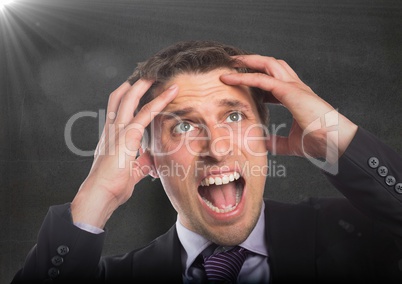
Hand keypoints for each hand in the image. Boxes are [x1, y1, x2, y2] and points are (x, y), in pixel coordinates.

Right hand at [71, 80, 177, 227]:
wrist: (100, 195)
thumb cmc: (113, 186)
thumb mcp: (131, 171)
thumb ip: (141, 162)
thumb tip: (151, 161)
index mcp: (111, 136)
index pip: (118, 109)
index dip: (128, 96)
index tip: (139, 87)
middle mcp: (112, 129)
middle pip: (120, 97)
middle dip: (134, 83)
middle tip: (148, 72)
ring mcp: (117, 131)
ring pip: (129, 99)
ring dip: (144, 84)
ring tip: (158, 73)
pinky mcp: (127, 137)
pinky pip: (144, 114)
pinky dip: (159, 101)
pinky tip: (171, 93)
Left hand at [220, 55, 357, 162]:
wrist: (335, 143)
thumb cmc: (319, 142)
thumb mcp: (290, 143)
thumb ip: (276, 142)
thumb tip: (263, 144)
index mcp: (296, 96)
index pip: (274, 80)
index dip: (257, 79)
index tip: (241, 82)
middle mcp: (295, 87)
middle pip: (271, 65)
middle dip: (252, 61)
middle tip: (233, 64)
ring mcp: (294, 87)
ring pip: (268, 64)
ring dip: (248, 62)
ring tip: (230, 63)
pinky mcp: (290, 91)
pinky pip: (262, 79)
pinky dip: (245, 77)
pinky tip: (230, 79)